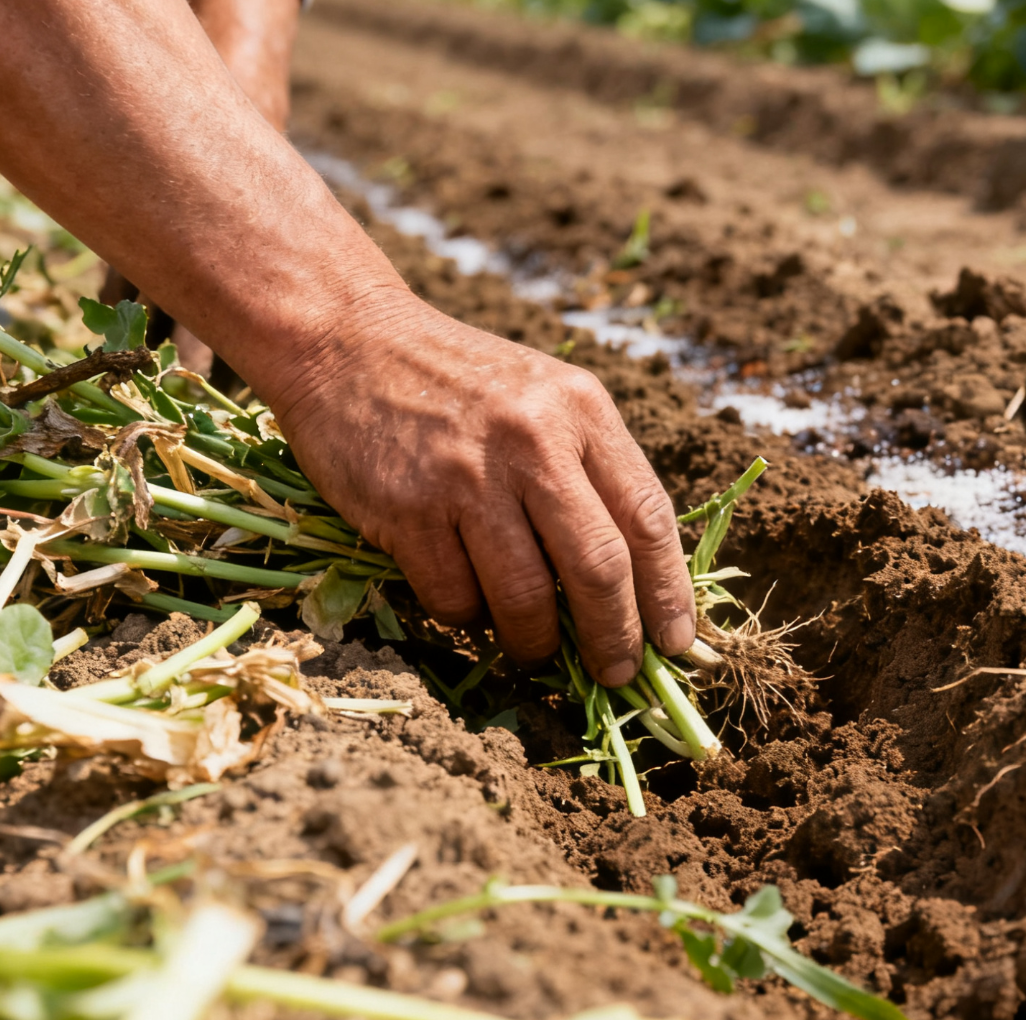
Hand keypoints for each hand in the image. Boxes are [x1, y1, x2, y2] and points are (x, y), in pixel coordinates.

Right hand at [270, 298, 696, 685]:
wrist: (347, 339)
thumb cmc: (458, 379)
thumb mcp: (544, 397)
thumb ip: (589, 468)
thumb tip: (635, 577)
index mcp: (582, 410)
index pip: (648, 517)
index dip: (668, 592)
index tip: (677, 641)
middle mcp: (532, 440)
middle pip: (599, 568)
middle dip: (615, 638)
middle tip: (617, 675)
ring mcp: (468, 477)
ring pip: (526, 599)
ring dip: (536, 643)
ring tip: (535, 649)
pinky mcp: (408, 510)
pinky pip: (455, 598)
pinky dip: (467, 617)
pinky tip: (466, 601)